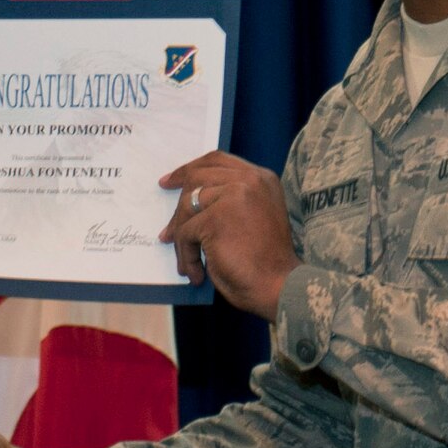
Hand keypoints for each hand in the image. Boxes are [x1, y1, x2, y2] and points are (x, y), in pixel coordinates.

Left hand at [158, 151, 298, 321]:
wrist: (280, 285)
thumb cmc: (267, 261)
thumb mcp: (255, 217)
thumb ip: (230, 200)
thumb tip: (189, 200)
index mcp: (261, 178)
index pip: (218, 161)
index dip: (191, 169)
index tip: (171, 180)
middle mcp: (250, 180)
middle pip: (198, 178)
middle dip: (178, 204)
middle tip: (168, 228)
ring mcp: (233, 196)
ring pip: (187, 206)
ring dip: (182, 237)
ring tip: (188, 261)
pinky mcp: (216, 217)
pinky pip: (186, 233)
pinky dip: (186, 256)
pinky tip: (196, 273)